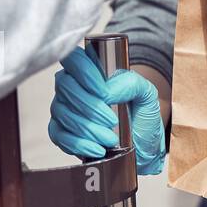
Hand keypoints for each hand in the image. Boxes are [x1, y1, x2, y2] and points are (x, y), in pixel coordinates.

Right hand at [48, 48, 165, 174]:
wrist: (142, 148)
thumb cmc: (141, 118)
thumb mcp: (146, 95)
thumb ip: (130, 83)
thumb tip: (106, 90)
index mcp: (91, 70)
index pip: (73, 58)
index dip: (84, 72)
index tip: (104, 92)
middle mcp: (72, 86)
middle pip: (66, 86)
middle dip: (90, 106)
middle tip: (112, 120)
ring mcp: (63, 109)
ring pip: (63, 113)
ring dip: (88, 128)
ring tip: (111, 138)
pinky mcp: (61, 132)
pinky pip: (59, 135)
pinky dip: (80, 144)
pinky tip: (98, 148)